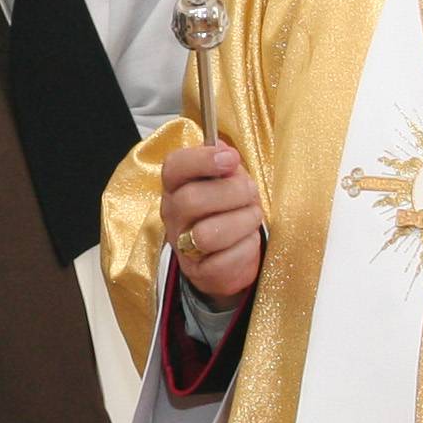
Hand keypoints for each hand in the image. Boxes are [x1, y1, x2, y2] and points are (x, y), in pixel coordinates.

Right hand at [161, 140, 264, 300]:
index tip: (231, 158)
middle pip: (191, 200)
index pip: (174, 167)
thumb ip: (225, 164)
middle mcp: (172, 215)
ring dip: (242, 221)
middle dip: (232, 192)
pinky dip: (246, 247)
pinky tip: (246, 242)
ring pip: (209, 234)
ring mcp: (182, 246)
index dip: (201, 160)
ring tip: (251, 218)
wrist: (227, 258)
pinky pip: (227, 259)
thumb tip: (224, 149)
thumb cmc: (228, 210)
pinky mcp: (200, 273)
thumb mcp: (227, 181)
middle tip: (249, 192)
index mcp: (176, 186)